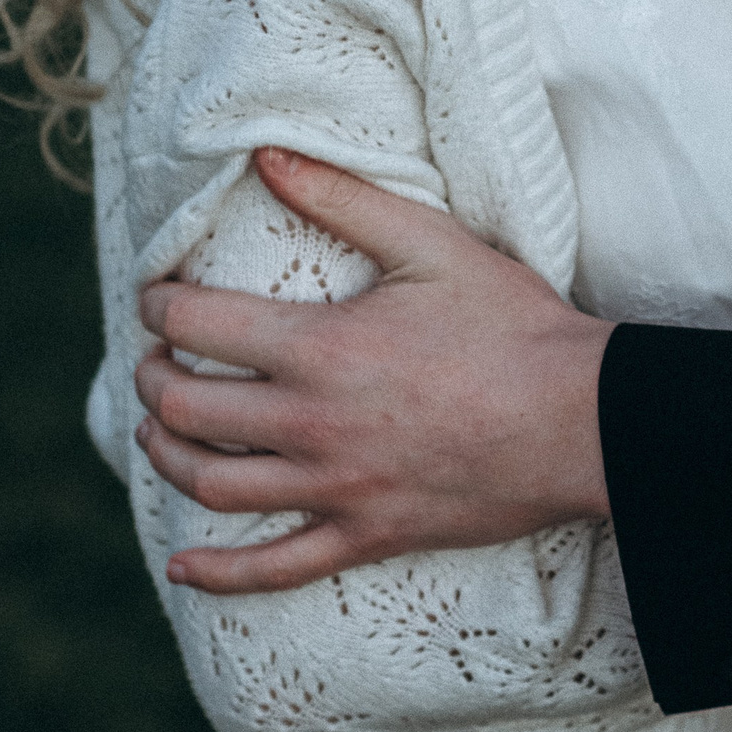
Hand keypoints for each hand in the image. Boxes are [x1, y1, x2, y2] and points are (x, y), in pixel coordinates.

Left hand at [135, 148, 613, 593]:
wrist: (578, 419)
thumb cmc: (511, 323)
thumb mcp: (430, 242)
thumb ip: (342, 198)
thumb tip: (265, 157)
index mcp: (319, 348)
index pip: (199, 325)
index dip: (160, 307)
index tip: (154, 297)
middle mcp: (310, 424)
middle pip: (189, 409)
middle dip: (153, 380)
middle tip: (152, 360)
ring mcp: (334, 488)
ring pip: (213, 485)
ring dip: (167, 456)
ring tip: (157, 430)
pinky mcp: (365, 535)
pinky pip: (273, 569)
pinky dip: (218, 574)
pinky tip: (184, 568)